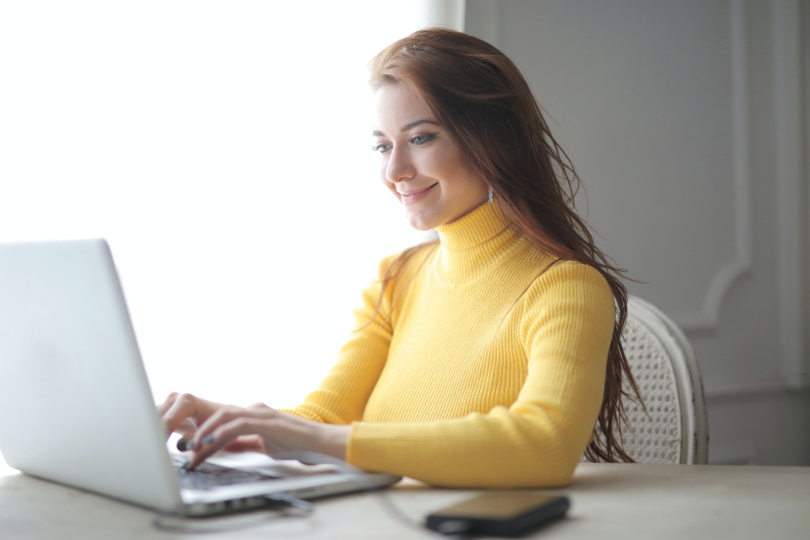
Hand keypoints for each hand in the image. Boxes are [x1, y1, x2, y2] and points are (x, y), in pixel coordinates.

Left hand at [160, 394, 349, 469]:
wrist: (320, 443)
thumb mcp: (265, 445)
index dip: (203, 434)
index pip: (221, 420)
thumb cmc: (298, 444)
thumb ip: (245, 442)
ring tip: (192, 451)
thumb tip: (225, 446)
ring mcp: (260, 413)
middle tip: (183, 450)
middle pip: (217, 416)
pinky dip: (220, 434)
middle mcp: (254, 409)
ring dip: (204, 435)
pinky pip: (237, 425)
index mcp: (254, 413)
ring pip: (223, 418)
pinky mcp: (266, 421)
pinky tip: (209, 444)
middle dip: (198, 432)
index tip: (190, 449)